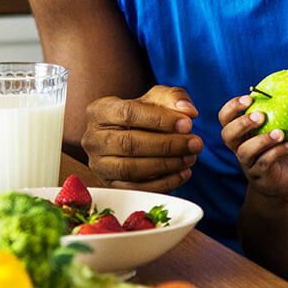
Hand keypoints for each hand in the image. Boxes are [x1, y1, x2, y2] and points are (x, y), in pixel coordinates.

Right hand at [80, 85, 201, 192]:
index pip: (128, 113)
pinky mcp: (109, 185)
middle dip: (167, 145)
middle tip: (195, 144)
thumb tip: (188, 111)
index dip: (160, 120)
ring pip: (131, 169)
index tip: (188, 124)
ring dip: (166, 165)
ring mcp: (98, 165)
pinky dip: (162, 184)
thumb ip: (173, 98)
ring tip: (191, 158)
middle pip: (130, 143)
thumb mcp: (156, 99)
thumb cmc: (143, 115)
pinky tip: (183, 173)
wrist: (128, 137)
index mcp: (99, 111)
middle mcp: (92, 139)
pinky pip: (136, 189)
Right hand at [219, 94, 287, 202]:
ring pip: (245, 151)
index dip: (232, 107)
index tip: (249, 98)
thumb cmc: (279, 152)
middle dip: (241, 123)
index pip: (225, 118)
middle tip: (260, 115)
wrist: (281, 184)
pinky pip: (265, 163)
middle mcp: (239, 148)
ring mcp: (247, 163)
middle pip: (228, 134)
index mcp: (240, 134)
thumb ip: (280, 113)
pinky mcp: (259, 176)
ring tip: (280, 133)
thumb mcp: (279, 130)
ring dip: (262, 140)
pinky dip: (278, 152)